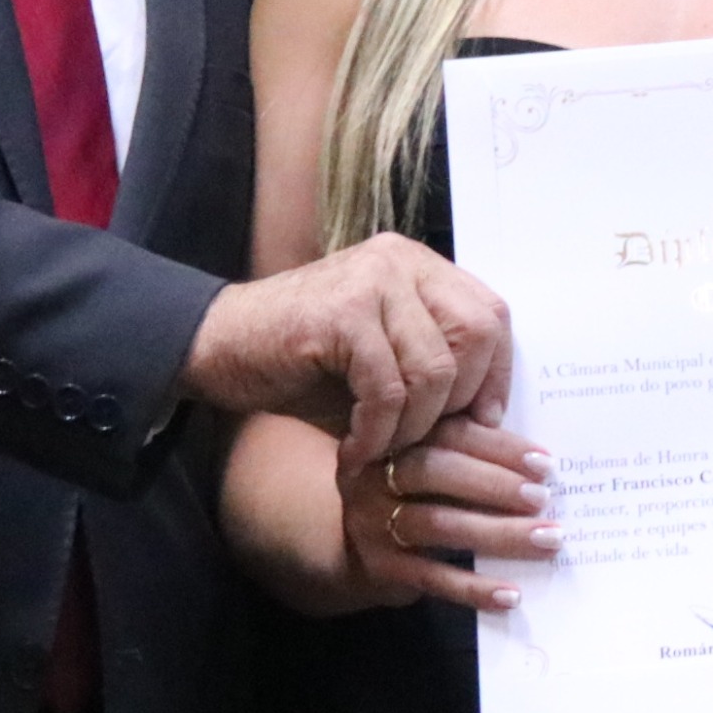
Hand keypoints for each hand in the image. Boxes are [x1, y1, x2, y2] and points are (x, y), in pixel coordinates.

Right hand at [183, 232, 510, 464]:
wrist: (217, 348)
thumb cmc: (303, 364)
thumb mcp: (383, 358)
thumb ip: (434, 364)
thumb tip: (491, 415)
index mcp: (417, 265)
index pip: (491, 313)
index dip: (495, 373)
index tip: (481, 421)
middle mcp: (399, 261)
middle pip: (476, 334)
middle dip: (459, 402)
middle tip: (426, 439)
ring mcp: (370, 282)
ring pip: (435, 369)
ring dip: (413, 427)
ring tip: (383, 450)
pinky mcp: (340, 315)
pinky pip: (388, 390)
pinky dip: (377, 433)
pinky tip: (354, 450)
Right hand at [341, 413, 557, 612]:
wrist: (358, 545)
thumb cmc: (420, 495)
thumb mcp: (437, 462)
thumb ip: (475, 451)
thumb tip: (540, 464)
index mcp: (400, 437)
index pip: (451, 433)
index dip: (499, 447)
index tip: (544, 463)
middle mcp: (378, 475)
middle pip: (436, 472)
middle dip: (495, 484)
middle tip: (543, 498)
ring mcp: (373, 522)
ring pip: (438, 524)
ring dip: (497, 533)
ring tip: (546, 539)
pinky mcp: (381, 566)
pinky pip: (431, 577)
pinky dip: (474, 587)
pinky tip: (511, 596)